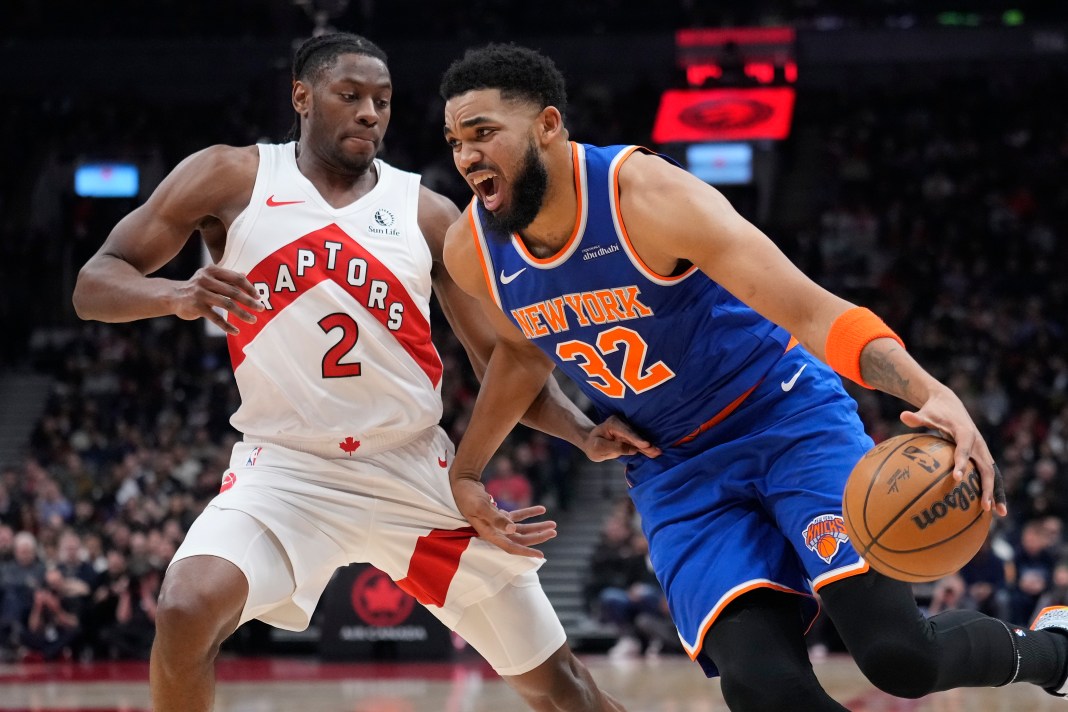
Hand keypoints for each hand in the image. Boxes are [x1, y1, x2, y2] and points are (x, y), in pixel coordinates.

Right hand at [172, 264, 263, 334]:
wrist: (173, 296)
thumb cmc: (197, 287)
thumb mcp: (210, 278)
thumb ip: (226, 277)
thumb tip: (245, 274)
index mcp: (212, 270)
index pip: (235, 278)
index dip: (249, 287)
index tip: (258, 296)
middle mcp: (205, 280)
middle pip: (233, 291)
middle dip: (249, 301)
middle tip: (261, 308)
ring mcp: (200, 293)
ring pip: (227, 304)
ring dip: (242, 313)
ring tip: (253, 320)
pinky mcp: (196, 307)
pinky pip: (216, 318)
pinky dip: (227, 326)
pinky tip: (236, 331)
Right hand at [450, 476, 556, 557]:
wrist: (461, 484)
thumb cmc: (468, 496)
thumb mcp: (481, 507)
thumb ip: (496, 518)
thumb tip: (513, 530)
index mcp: (490, 533)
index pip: (511, 547)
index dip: (526, 551)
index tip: (541, 555)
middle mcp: (495, 532)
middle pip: (520, 538)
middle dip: (537, 536)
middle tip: (553, 531)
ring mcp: (498, 524)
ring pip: (521, 529)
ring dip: (537, 527)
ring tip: (552, 524)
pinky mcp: (499, 514)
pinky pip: (518, 516)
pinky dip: (530, 513)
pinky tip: (541, 509)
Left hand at [583, 415, 661, 460]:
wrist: (593, 443)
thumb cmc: (593, 445)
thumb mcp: (598, 448)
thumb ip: (614, 448)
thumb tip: (633, 450)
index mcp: (612, 423)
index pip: (626, 432)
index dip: (636, 439)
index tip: (645, 444)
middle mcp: (622, 424)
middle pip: (636, 435)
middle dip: (646, 444)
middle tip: (657, 451)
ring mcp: (627, 431)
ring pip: (639, 440)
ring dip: (649, 447)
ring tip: (658, 453)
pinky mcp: (631, 438)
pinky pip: (640, 444)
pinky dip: (647, 449)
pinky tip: (655, 453)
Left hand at [900, 386, 1005, 515]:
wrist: (950, 403)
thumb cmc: (935, 411)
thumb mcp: (926, 412)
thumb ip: (917, 418)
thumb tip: (903, 416)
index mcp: (965, 432)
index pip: (964, 449)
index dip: (962, 463)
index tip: (956, 478)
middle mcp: (978, 442)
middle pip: (986, 467)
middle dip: (986, 486)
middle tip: (985, 506)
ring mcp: (982, 450)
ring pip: (993, 473)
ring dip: (997, 492)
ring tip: (999, 513)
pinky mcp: (982, 455)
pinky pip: (989, 474)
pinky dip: (993, 489)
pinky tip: (992, 507)